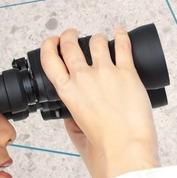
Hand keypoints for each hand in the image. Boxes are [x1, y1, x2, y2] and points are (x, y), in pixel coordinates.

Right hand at [40, 27, 159, 177]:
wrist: (126, 147)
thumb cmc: (106, 145)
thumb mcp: (77, 134)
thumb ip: (71, 122)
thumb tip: (69, 116)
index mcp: (68, 92)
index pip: (50, 60)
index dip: (49, 46)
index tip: (53, 42)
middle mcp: (83, 78)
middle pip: (71, 46)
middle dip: (70, 36)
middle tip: (72, 34)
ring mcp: (105, 72)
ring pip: (96, 42)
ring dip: (96, 37)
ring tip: (99, 38)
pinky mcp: (127, 72)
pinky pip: (122, 45)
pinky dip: (120, 34)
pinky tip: (119, 30)